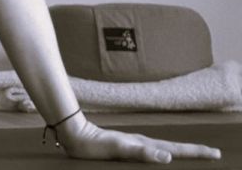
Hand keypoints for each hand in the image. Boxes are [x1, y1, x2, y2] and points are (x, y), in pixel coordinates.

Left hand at [60, 118, 221, 163]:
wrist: (76, 134)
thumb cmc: (95, 144)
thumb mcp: (120, 149)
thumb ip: (142, 152)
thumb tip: (168, 156)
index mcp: (145, 145)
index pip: (176, 149)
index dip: (196, 152)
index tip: (215, 154)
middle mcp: (143, 143)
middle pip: (174, 148)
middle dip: (194, 152)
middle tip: (212, 154)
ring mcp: (135, 144)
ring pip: (164, 148)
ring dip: (180, 152)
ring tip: (193, 154)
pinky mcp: (126, 147)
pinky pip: (151, 151)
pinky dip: (163, 153)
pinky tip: (160, 156)